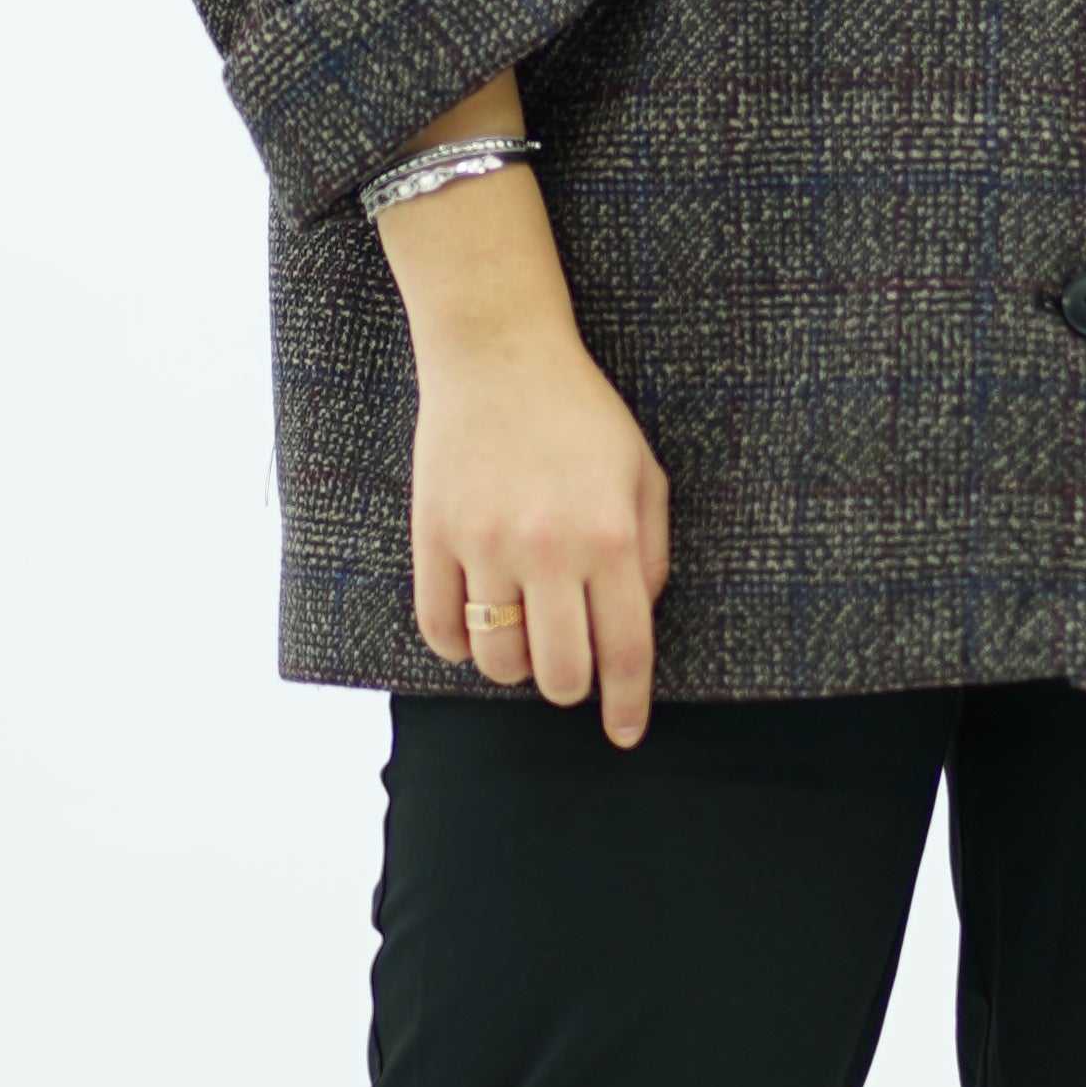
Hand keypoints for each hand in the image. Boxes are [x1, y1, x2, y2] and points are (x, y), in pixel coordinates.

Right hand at [405, 314, 673, 742]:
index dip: (628, 705)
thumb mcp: (643, 475)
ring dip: (514, 664)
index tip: (625, 734)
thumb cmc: (581, 415)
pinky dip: (459, 643)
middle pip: (558, 673)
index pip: (625, 651)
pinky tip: (476, 622)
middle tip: (570, 664)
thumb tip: (635, 626)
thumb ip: (651, 555)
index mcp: (609, 535)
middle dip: (570, 686)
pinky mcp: (434, 535)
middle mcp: (548, 548)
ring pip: (496, 661)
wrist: (498, 352)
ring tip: (523, 631)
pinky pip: (440, 628)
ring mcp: (485, 543)